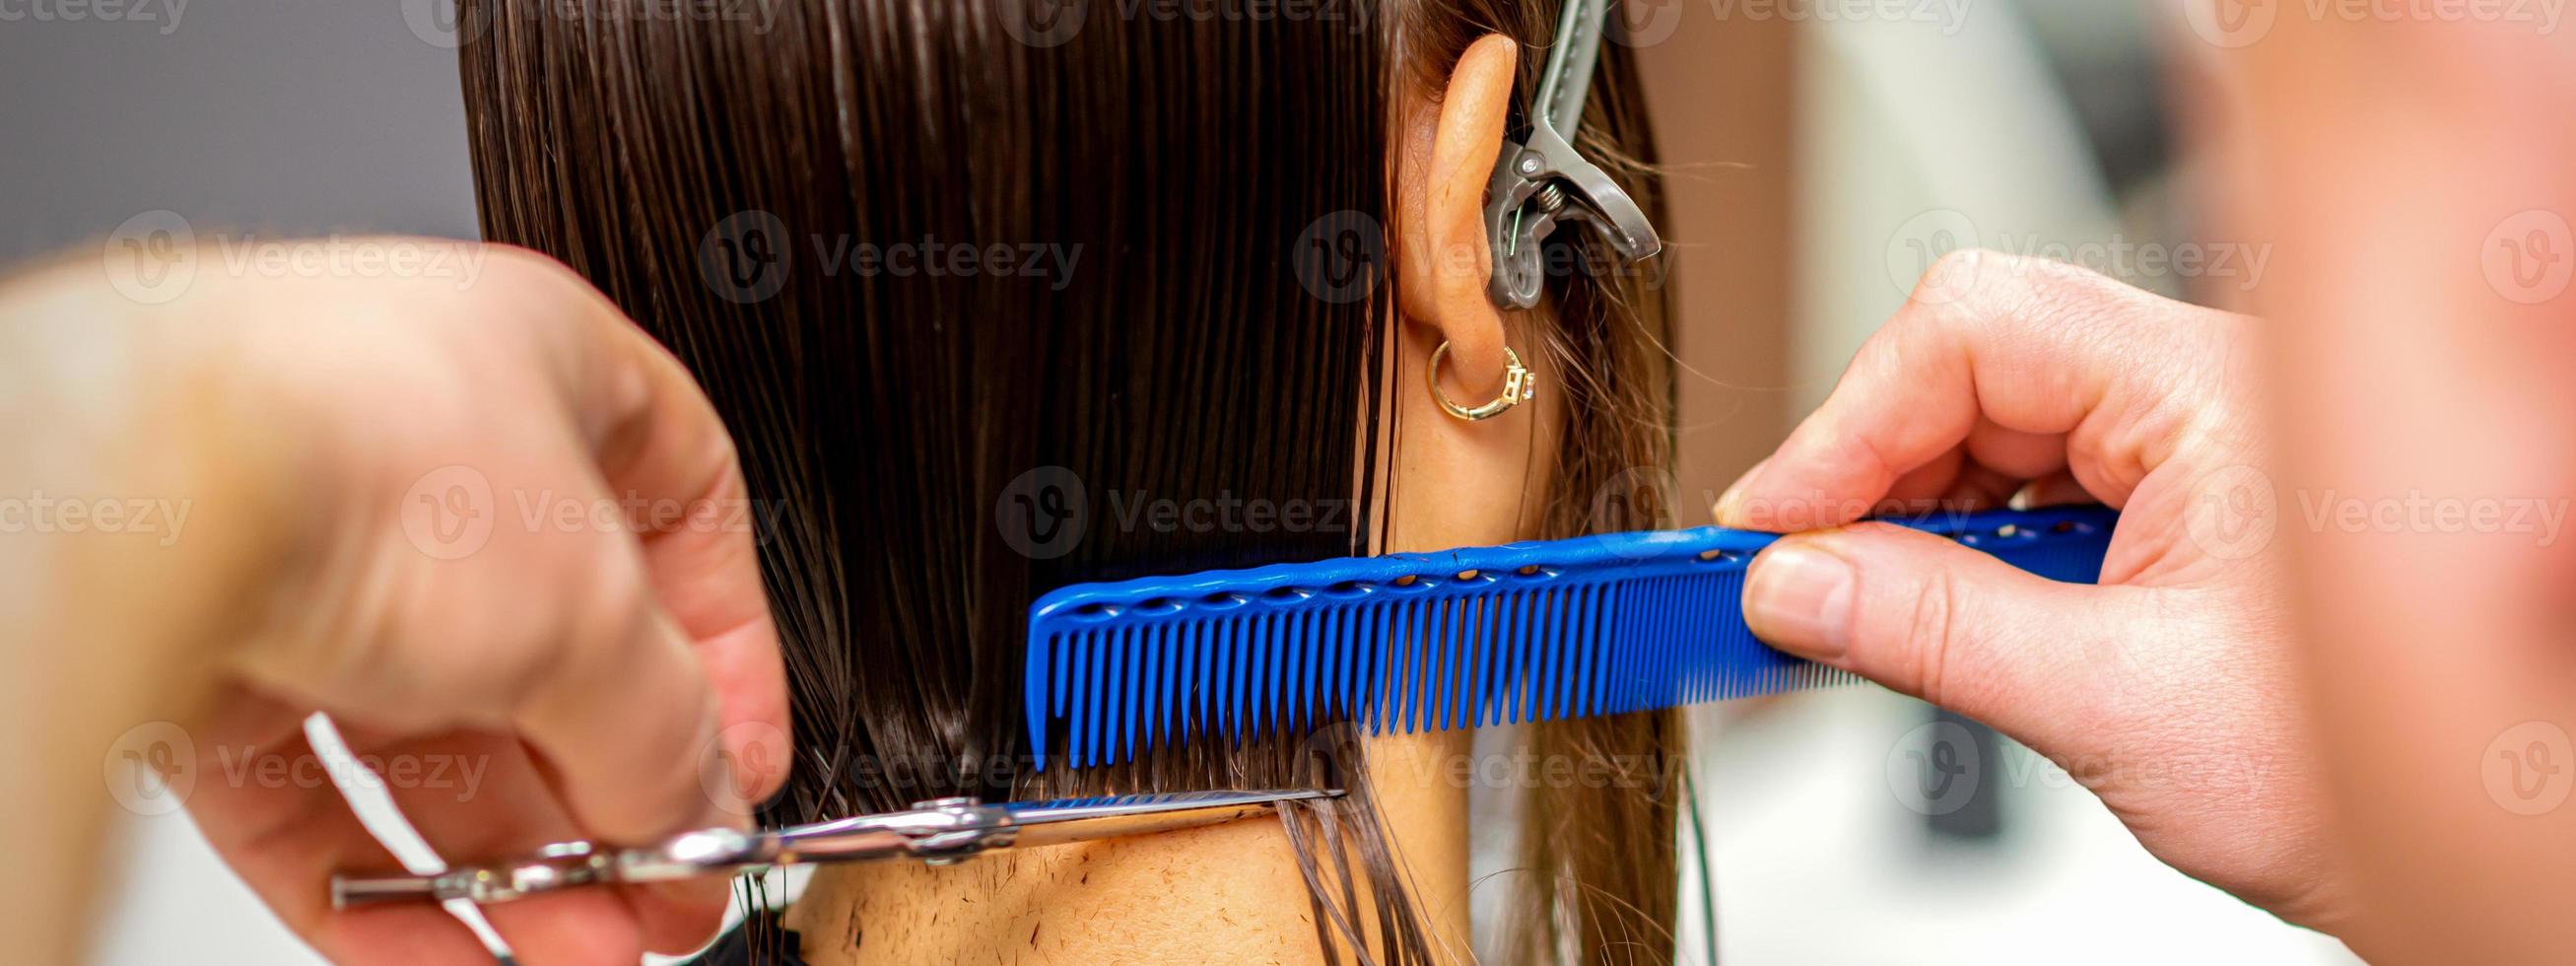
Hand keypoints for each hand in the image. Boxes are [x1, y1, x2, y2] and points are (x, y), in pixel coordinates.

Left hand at [1, 242, 791, 964]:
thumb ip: (668, 731)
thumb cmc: (363, 451)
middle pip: (551, 647)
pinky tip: (448, 951)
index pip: (680, 508)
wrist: (136, 493)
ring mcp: (299, 545)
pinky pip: (306, 792)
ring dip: (512, 859)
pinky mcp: (197, 648)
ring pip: (426, 736)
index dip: (725, 646)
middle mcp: (416, 446)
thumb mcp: (597, 617)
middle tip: (656, 888)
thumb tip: (694, 811)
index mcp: (538, 366)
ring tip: (574, 948)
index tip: (737, 757)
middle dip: (611, 794)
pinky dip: (380, 884)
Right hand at [1715, 251, 2342, 928]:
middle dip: (1871, 473)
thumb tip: (1794, 582)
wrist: (2473, 844)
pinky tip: (1938, 612)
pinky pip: (2029, 480)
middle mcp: (2201, 392)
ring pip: (1990, 425)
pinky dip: (1963, 545)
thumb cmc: (2360, 767)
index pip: (1975, 330)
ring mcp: (2187, 442)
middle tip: (1793, 573)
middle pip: (1969, 366)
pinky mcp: (2171, 499)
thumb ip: (1936, 632)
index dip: (1849, 421)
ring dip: (1914, 517)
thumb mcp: (2116, 703)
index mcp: (2213, 393)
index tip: (1773, 521)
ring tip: (1868, 611)